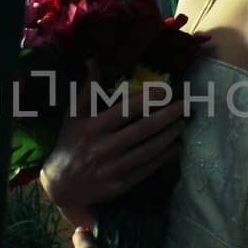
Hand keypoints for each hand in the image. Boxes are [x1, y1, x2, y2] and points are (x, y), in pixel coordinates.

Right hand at [40, 62, 186, 230]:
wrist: (62, 187)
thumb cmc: (69, 144)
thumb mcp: (72, 116)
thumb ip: (86, 90)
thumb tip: (93, 61)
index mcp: (92, 127)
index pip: (126, 109)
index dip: (148, 98)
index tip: (167, 89)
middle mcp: (103, 147)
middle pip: (143, 129)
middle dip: (167, 115)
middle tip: (185, 105)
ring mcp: (113, 168)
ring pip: (149, 149)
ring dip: (169, 135)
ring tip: (182, 123)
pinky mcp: (121, 184)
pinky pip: (148, 168)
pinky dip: (164, 157)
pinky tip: (175, 147)